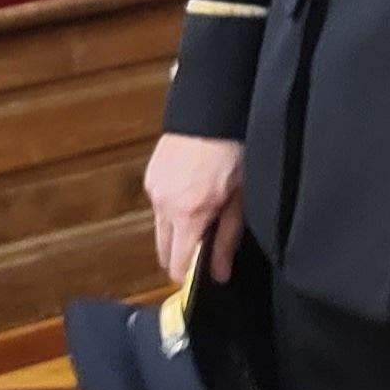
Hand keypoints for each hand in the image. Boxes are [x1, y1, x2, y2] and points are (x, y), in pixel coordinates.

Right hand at [142, 133, 246, 283]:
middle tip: (202, 246)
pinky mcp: (150, 177)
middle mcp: (164, 206)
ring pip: (159, 227)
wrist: (212, 114)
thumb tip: (219, 273)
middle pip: (162, 251)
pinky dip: (170, 207)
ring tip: (201, 211)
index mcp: (188, 215)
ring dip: (175, 230)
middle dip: (179, 255)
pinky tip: (189, 192)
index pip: (176, 264)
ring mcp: (154, 190)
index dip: (187, 275)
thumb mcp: (239, 200)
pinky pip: (158, 204)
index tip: (199, 276)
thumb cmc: (233, 154)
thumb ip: (227, 240)